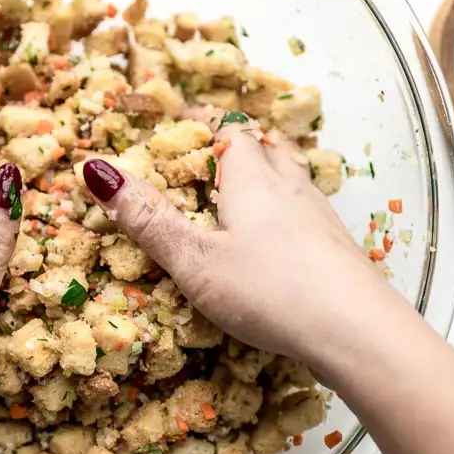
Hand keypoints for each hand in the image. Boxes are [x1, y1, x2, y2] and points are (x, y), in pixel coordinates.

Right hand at [79, 122, 395, 371]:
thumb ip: (148, 219)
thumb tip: (95, 170)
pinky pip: (305, 213)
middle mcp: (290, 185)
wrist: (358, 331)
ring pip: (289, 178)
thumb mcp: (195, 261)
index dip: (202, 122)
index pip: (228, 128)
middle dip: (234, 146)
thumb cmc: (271, 291)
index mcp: (252, 177)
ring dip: (263, 178)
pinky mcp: (337, 247)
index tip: (177, 123)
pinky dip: (284, 214)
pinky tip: (276, 242)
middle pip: (263, 147)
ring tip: (238, 195)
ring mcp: (319, 215)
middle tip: (205, 159)